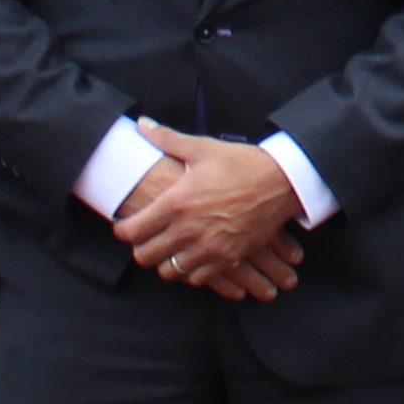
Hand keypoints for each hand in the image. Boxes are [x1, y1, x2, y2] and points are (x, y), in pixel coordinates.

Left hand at [120, 128, 306, 296]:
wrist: (282, 181)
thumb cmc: (240, 162)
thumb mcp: (201, 148)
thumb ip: (166, 139)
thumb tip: (141, 125)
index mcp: (176, 203)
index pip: (132, 231)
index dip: (122, 230)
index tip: (125, 226)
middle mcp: (188, 230)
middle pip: (145, 257)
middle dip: (141, 248)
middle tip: (146, 238)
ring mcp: (208, 248)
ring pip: (170, 272)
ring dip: (166, 261)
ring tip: (169, 248)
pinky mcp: (227, 259)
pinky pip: (197, 279)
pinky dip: (191, 271)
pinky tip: (193, 256)